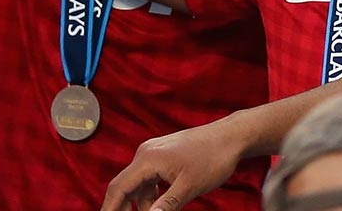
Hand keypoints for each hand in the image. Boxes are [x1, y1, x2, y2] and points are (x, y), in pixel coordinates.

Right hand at [101, 118, 252, 210]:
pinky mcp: (164, 155)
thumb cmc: (212, 158)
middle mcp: (146, 153)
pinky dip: (152, 195)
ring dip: (142, 204)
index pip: (119, 187)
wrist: (231, 136)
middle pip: (125, 186)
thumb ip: (165, 205)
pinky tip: (161, 206)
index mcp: (148, 159)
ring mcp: (155, 153)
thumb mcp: (188, 187)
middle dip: (124, 208)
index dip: (110, 209)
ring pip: (139, 185)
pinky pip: (150, 178)